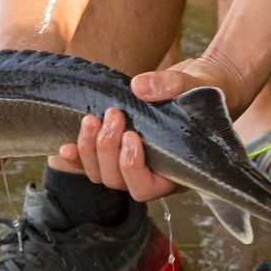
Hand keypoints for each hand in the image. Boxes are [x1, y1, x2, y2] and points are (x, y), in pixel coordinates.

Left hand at [56, 55, 250, 201]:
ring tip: (91, 119)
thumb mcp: (197, 83)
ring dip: (89, 150)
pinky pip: (90, 165)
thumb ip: (172, 85)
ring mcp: (133, 165)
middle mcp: (153, 174)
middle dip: (107, 150)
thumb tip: (140, 87)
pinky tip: (64, 147)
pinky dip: (76, 158)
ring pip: (101, 175)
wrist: (201, 84)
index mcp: (177, 171)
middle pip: (118, 182)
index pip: (147, 188)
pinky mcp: (117, 152)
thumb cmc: (207, 89)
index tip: (132, 135)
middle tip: (112, 114)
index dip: (132, 167)